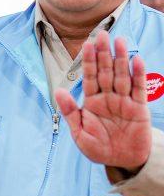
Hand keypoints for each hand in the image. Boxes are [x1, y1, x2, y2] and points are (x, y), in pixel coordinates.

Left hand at [53, 31, 152, 172]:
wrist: (121, 162)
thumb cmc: (98, 147)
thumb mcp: (80, 132)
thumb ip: (70, 112)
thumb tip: (57, 91)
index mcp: (92, 101)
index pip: (90, 77)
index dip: (89, 61)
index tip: (86, 45)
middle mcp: (108, 97)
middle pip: (106, 71)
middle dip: (104, 53)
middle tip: (102, 34)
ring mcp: (124, 101)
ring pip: (122, 76)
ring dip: (121, 59)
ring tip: (119, 41)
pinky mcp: (139, 108)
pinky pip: (138, 89)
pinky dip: (137, 75)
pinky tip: (136, 60)